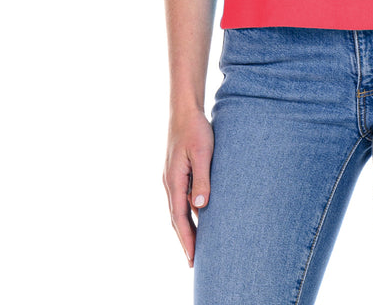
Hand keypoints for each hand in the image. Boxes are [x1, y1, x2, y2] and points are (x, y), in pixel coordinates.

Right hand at [163, 108, 213, 266]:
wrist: (184, 110)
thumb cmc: (196, 129)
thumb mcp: (203, 153)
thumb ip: (202, 179)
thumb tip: (201, 207)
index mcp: (174, 181)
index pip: (179, 218)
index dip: (187, 239)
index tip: (193, 258)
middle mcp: (170, 182)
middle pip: (176, 217)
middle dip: (185, 239)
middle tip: (195, 261)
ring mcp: (172, 177)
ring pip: (178, 208)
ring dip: (187, 227)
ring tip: (197, 244)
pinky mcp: (178, 171)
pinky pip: (182, 197)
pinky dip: (188, 212)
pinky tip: (199, 216)